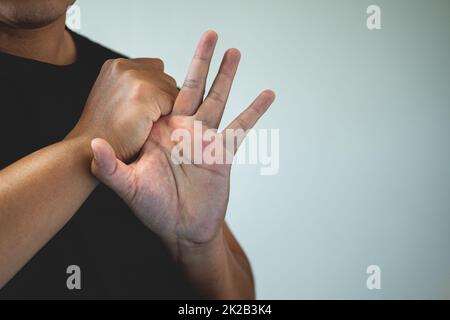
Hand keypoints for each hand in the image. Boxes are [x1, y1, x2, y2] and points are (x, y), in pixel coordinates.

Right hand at [68, 57, 177, 160]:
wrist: (87, 150)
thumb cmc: (104, 132)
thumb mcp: (111, 98)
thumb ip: (130, 87)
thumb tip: (158, 85)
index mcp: (116, 66)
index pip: (156, 69)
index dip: (156, 92)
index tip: (143, 109)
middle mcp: (124, 67)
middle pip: (166, 79)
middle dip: (162, 100)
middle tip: (144, 120)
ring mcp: (134, 78)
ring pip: (172, 91)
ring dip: (165, 109)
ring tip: (144, 124)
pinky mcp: (145, 93)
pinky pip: (173, 103)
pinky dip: (166, 118)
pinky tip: (147, 127)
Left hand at [90, 31, 274, 256]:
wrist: (182, 229)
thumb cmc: (154, 209)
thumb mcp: (128, 188)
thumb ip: (110, 167)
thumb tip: (93, 145)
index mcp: (160, 131)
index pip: (164, 94)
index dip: (166, 76)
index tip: (165, 59)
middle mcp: (183, 129)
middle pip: (194, 85)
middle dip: (202, 59)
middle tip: (210, 34)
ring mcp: (205, 138)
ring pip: (218, 98)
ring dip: (227, 75)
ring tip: (234, 52)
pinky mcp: (223, 152)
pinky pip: (241, 127)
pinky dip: (255, 110)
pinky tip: (267, 94)